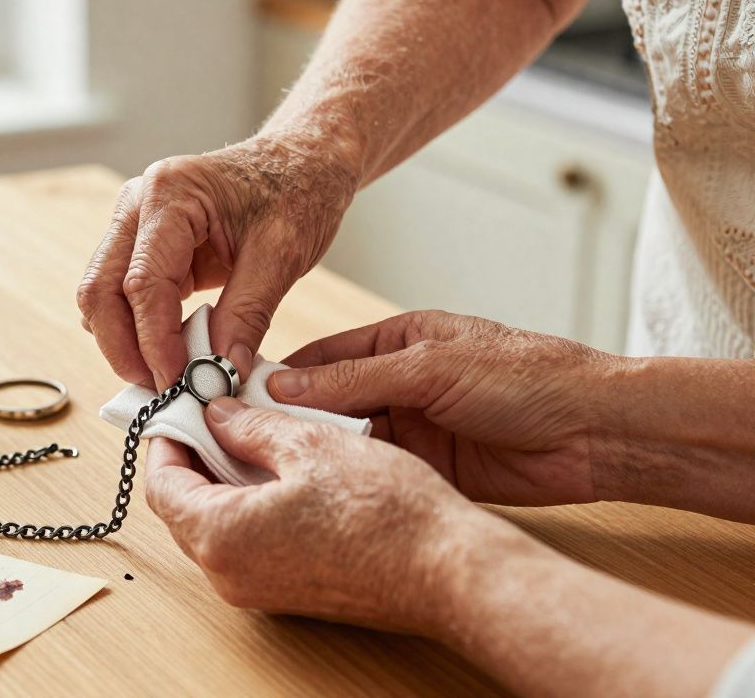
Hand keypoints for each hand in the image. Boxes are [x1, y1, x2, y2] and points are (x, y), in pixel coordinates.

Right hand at [76, 135, 357, 389]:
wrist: (302, 161)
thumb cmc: (298, 191)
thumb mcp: (284, 253)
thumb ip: (248, 313)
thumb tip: (221, 370)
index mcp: (170, 193)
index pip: (142, 282)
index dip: (155, 341)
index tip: (179, 383)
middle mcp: (138, 203)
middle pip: (99, 290)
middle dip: (122, 348)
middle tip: (161, 390)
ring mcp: (133, 223)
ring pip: (100, 296)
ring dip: (124, 342)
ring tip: (167, 377)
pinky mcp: (143, 245)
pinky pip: (120, 295)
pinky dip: (136, 330)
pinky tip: (168, 353)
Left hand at [145, 398, 493, 633]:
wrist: (448, 572)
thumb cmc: (386, 513)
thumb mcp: (310, 444)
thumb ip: (251, 428)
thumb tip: (219, 416)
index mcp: (222, 537)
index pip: (162, 485)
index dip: (167, 440)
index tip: (181, 409)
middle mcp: (230, 575)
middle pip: (183, 509)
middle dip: (194, 458)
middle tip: (215, 415)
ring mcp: (260, 591)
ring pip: (217, 528)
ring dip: (223, 481)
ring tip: (252, 435)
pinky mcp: (290, 594)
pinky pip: (249, 545)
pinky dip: (250, 506)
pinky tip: (281, 470)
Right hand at [267, 310, 623, 505]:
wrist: (597, 432)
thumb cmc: (529, 375)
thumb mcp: (431, 366)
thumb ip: (356, 377)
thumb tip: (285, 385)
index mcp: (398, 339)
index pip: (321, 357)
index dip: (277, 375)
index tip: (233, 395)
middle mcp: (399, 383)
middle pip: (326, 402)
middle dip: (287, 419)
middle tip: (237, 439)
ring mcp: (412, 428)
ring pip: (346, 442)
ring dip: (314, 453)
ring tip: (265, 468)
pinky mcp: (426, 471)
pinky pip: (374, 474)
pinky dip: (346, 481)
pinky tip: (314, 492)